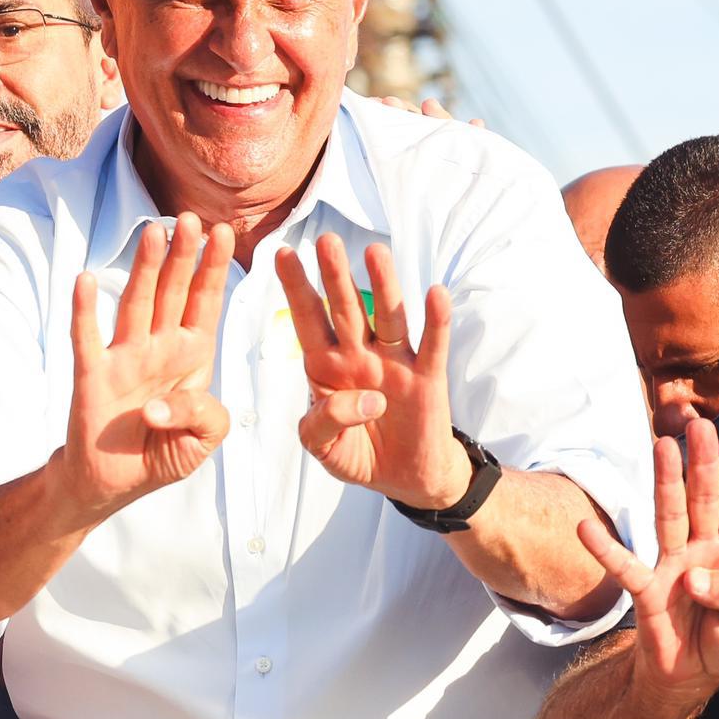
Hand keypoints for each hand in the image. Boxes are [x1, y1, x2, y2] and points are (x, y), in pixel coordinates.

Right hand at [60, 220, 233, 520]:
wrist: (113, 482)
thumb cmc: (162, 453)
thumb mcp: (204, 440)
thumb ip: (205, 416)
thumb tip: (163, 407)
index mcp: (190, 358)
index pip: (203, 304)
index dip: (213, 270)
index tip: (224, 233)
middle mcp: (157, 349)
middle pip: (172, 293)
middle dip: (182, 256)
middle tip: (190, 218)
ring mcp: (123, 359)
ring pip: (136, 304)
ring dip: (144, 269)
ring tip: (153, 231)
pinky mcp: (91, 377)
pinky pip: (87, 338)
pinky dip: (86, 310)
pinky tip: (87, 279)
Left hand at [279, 234, 464, 509]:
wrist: (404, 477)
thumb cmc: (357, 453)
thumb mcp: (322, 447)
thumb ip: (323, 423)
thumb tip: (366, 399)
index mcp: (327, 367)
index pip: (309, 321)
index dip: (296, 289)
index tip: (282, 254)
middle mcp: (360, 356)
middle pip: (346, 309)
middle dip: (335, 276)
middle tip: (325, 241)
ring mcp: (395, 363)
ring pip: (388, 316)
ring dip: (384, 285)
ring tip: (375, 252)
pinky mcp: (427, 378)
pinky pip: (432, 345)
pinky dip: (436, 320)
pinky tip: (435, 293)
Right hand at [576, 411, 718, 698]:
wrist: (689, 676)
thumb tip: (695, 578)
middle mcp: (706, 550)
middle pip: (706, 499)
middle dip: (704, 463)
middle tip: (701, 426)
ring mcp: (674, 564)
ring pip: (670, 514)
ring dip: (666, 481)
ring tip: (663, 445)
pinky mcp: (646, 588)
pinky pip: (624, 566)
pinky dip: (604, 548)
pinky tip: (586, 528)